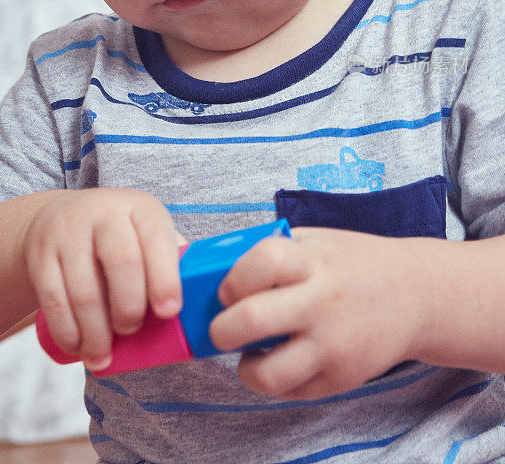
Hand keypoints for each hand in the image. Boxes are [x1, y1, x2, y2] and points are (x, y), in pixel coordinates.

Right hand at [23, 188, 184, 370]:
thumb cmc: (120, 235)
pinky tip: (79, 347)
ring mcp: (68, 231)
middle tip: (132, 330)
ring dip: (96, 332)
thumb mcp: (147, 232)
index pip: (156, 240)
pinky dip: (68, 332)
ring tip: (103, 355)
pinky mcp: (40, 254)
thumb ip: (172, 259)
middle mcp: (104, 213)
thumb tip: (200, 301)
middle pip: (122, 264)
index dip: (164, 278)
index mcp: (141, 208)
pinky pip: (53, 300)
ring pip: (84, 289)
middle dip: (130, 307)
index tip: (168, 312)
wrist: (61, 217)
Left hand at [209, 227, 430, 399]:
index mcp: (316, 261)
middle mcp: (324, 303)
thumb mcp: (317, 241)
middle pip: (252, 320)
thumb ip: (275, 251)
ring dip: (245, 367)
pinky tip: (279, 359)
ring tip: (249, 351)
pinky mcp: (342, 379)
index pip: (263, 262)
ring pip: (269, 374)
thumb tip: (218, 272)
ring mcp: (334, 346)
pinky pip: (291, 392)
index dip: (234, 277)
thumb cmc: (354, 262)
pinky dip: (274, 380)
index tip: (229, 289)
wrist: (415, 295)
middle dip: (221, 328)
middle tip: (223, 327)